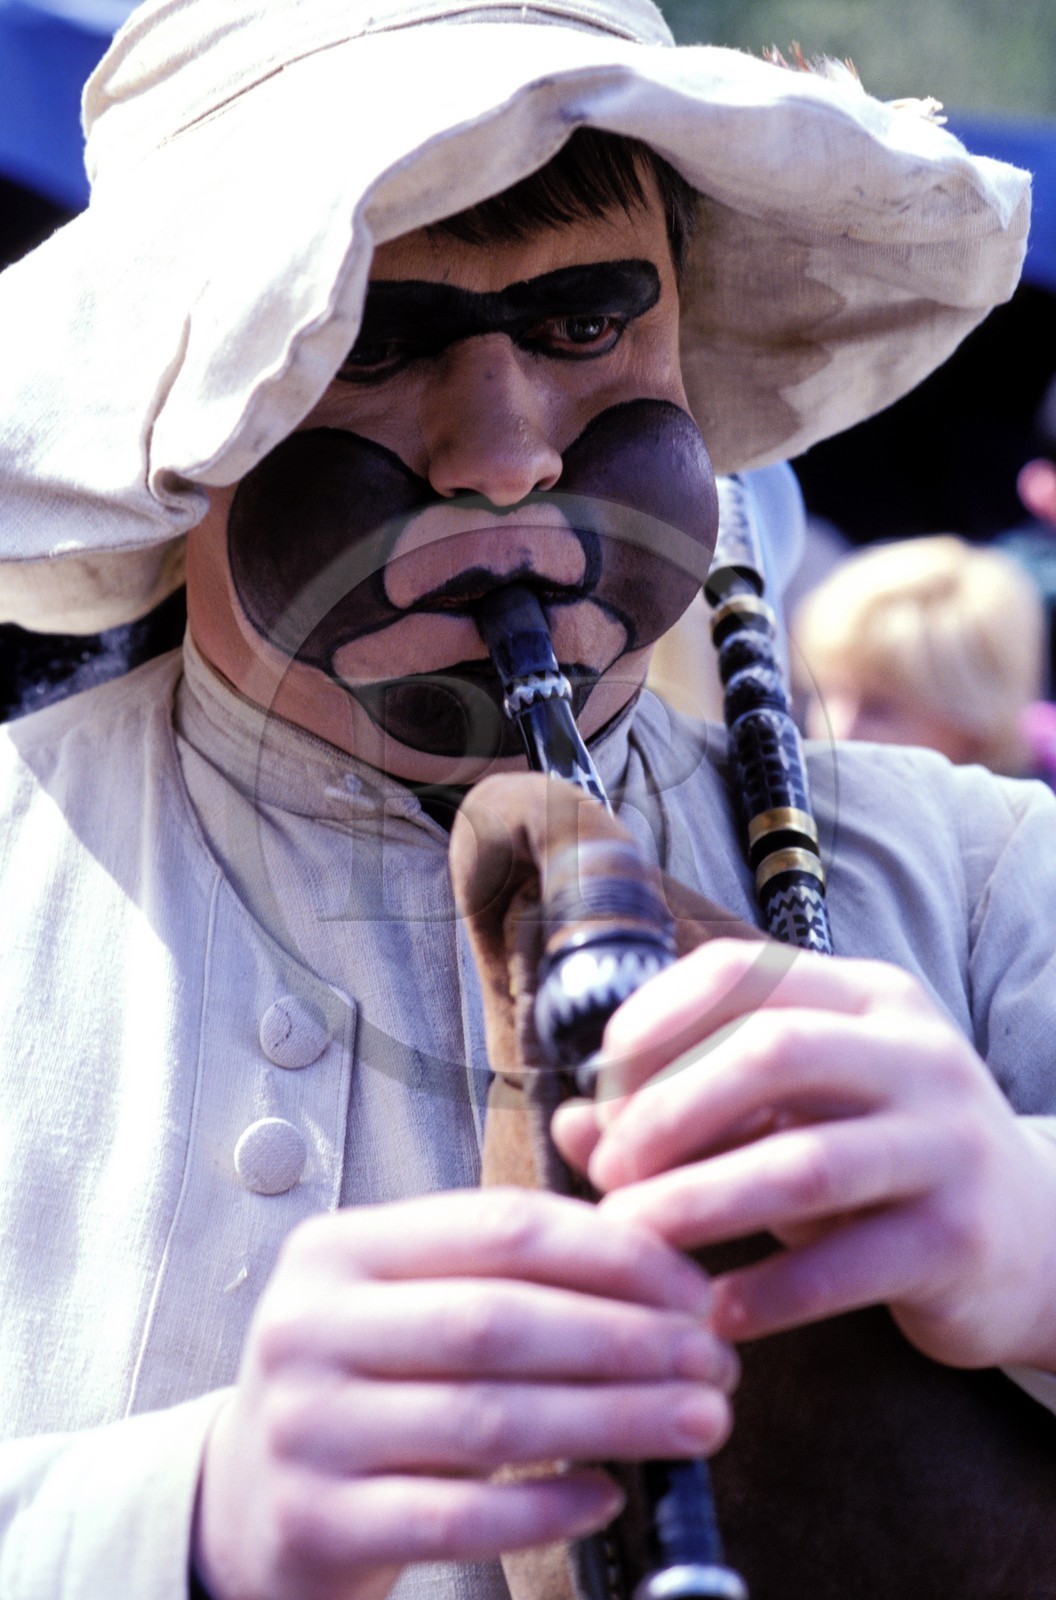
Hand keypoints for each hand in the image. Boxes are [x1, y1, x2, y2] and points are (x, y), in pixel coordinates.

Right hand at [193, 1188, 736, 1599]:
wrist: (246, 1498)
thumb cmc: (360, 1382)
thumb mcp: (402, 1298)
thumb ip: (499, 1260)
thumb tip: (655, 1247)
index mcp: (342, 1248)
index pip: (500, 1227)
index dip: (612, 1253)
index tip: (692, 1286)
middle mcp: (312, 1326)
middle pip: (501, 1321)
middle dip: (627, 1340)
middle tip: (713, 1360)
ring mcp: (307, 1427)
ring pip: (489, 1418)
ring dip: (614, 1419)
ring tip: (697, 1423)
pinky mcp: (318, 1523)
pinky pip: (458, 1518)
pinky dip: (546, 1507)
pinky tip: (607, 1492)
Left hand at [551, 939, 1055, 1371]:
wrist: (1033, 1241)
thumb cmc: (879, 1162)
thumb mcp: (793, 1114)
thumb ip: (687, 1108)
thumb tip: (566, 1126)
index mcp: (864, 998)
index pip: (740, 972)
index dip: (653, 1024)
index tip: (600, 1093)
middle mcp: (914, 1054)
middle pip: (771, 1052)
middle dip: (669, 1110)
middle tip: (609, 1171)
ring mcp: (947, 1143)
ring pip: (805, 1162)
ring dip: (698, 1201)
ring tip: (632, 1238)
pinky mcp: (960, 1238)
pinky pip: (846, 1266)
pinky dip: (766, 1293)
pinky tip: (712, 1312)